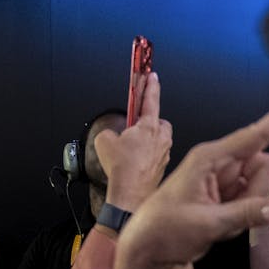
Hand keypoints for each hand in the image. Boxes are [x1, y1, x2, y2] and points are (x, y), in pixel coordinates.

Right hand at [95, 72, 173, 212]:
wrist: (130, 194)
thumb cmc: (122, 169)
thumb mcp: (104, 141)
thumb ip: (110, 132)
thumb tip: (113, 137)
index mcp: (149, 126)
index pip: (151, 98)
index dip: (151, 85)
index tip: (152, 75)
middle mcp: (161, 138)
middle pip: (158, 121)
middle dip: (148, 122)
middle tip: (135, 126)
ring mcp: (164, 152)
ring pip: (158, 139)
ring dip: (147, 139)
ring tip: (131, 148)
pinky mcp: (162, 166)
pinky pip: (156, 154)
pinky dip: (147, 155)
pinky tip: (134, 162)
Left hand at [114, 90, 268, 268]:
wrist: (151, 250)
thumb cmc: (166, 229)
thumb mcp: (206, 224)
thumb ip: (245, 214)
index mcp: (210, 158)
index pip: (254, 135)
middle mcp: (221, 163)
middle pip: (265, 166)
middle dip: (258, 191)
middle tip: (229, 213)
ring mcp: (227, 180)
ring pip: (262, 187)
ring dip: (250, 207)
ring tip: (219, 220)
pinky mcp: (230, 196)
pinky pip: (255, 202)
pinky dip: (244, 217)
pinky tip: (220, 224)